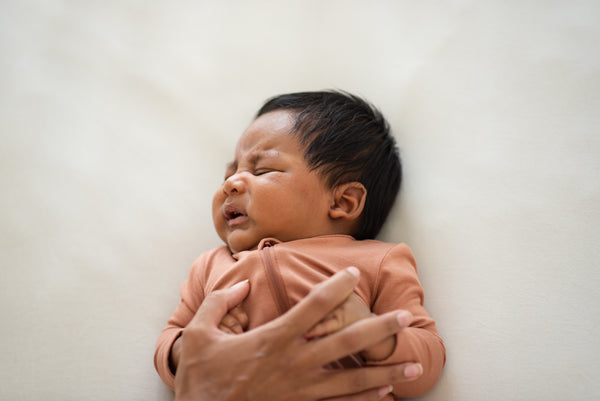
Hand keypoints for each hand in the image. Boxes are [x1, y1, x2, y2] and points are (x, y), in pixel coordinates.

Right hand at [173, 267, 421, 400]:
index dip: (336, 286)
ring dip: (385, 371)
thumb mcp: (196, 334)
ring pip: (352, 379)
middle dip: (379, 329)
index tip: (352, 273)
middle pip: (346, 342)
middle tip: (404, 318)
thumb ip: (219, 302)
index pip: (313, 306)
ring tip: (414, 365)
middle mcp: (294, 364)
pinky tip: (385, 394)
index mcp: (272, 339)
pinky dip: (364, 400)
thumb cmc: (200, 379)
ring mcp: (300, 391)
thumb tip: (243, 283)